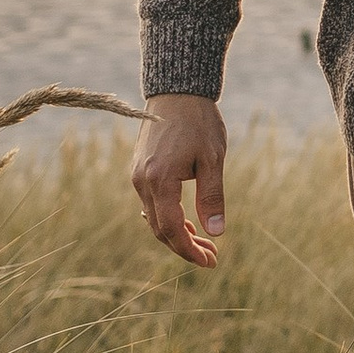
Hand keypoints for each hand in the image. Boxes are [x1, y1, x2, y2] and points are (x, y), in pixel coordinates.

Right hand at [132, 95, 225, 266]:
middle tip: (212, 256)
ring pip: (154, 218)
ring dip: (177, 234)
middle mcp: (142, 181)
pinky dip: (168, 218)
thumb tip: (216, 232)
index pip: (172, 229)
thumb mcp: (212, 159)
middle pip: (160, 230)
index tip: (211, 262)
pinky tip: (188, 222)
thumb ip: (212, 197)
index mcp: (159, 180)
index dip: (190, 251)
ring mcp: (137, 176)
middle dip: (185, 247)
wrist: (176, 90)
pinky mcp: (139, 170)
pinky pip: (151, 204)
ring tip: (204, 242)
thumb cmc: (198, 122)